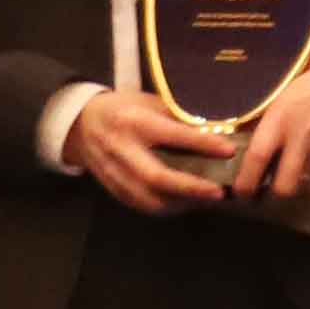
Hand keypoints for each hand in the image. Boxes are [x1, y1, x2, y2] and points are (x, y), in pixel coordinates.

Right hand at [62, 89, 245, 214]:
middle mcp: (122, 149)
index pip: (173, 135)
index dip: (203, 145)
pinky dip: (164, 207)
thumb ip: (177, 117)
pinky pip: (140, 204)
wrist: (79, 124)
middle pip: (157, 176)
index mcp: (135, 122)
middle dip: (191, 187)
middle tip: (219, 192)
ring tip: (206, 200)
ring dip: (180, 203)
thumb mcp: (149, 101)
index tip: (230, 151)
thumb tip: (216, 131)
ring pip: (148, 197)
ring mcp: (114, 172)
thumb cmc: (124, 107)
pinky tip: (184, 203)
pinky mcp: (111, 188)